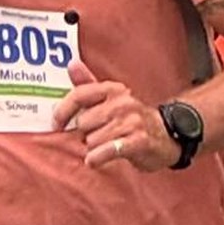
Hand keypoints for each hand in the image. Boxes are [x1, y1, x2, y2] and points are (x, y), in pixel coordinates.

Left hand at [52, 59, 180, 171]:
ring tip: (109, 145)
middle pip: (83, 123)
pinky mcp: (139, 141)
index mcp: (112, 90)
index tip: (57, 125)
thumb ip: (88, 84)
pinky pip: (106, 151)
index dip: (62, 111)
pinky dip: (97, 158)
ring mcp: (132, 122)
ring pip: (92, 140)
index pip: (79, 95)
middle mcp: (122, 102)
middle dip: (86, 134)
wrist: (167, 136)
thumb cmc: (132, 119)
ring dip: (95, 148)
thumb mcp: (111, 99)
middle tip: (100, 136)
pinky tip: (96, 160)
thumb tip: (71, 64)